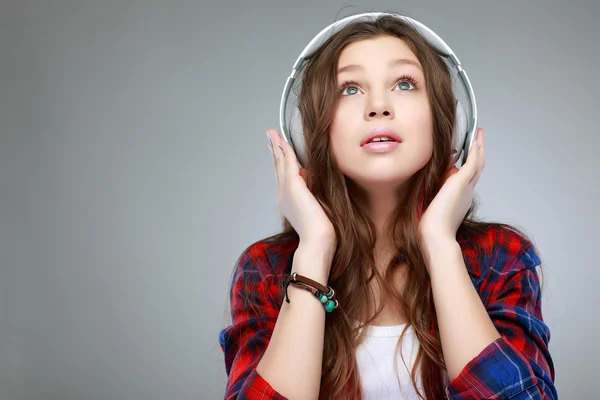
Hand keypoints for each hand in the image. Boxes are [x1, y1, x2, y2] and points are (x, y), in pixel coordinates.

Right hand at [266, 129, 336, 251]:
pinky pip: (288, 162)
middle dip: (275, 150)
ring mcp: (286, 189)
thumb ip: (310, 192)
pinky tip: (283, 141)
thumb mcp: (314, 206)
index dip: (280, 161)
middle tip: (270, 136)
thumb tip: (310, 176)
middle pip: (278, 166)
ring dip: (277, 146)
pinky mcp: (293, 186)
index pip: (283, 175)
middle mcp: (283, 194)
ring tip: (273, 134)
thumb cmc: (320, 230)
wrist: (317, 240)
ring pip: (281, 162)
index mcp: (287, 200)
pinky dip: (285, 150)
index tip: (279, 150)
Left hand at [418, 128, 485, 241]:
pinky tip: (476, 140)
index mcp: (462, 196)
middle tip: (478, 138)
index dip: (471, 163)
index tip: (470, 153)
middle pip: (477, 166)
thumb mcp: (435, 204)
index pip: (469, 175)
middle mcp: (467, 190)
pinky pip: (473, 162)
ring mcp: (467, 186)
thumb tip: (434, 182)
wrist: (436, 234)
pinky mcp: (462, 182)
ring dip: (479, 146)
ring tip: (479, 134)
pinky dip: (476, 150)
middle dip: (478, 151)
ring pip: (478, 162)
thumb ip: (437, 193)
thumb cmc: (433, 225)